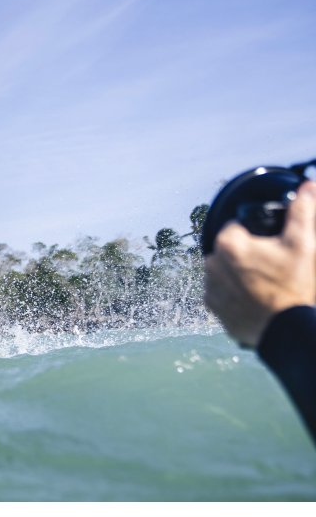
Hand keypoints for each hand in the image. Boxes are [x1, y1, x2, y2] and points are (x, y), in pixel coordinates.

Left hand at [204, 180, 315, 346]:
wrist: (286, 330)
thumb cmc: (293, 287)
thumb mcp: (302, 245)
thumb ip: (301, 212)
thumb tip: (309, 186)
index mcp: (228, 243)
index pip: (237, 227)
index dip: (256, 234)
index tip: (271, 246)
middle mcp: (211, 263)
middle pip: (230, 249)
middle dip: (247, 254)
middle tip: (271, 266)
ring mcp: (210, 286)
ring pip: (225, 270)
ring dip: (239, 272)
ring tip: (264, 283)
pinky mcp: (212, 306)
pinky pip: (222, 291)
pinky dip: (234, 292)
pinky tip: (254, 296)